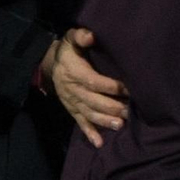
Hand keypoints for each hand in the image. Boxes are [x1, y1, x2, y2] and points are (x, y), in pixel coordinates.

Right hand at [43, 28, 128, 148]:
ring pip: (88, 114)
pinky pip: (80, 123)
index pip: (93, 81)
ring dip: (104, 121)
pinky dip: (89, 133)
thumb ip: (81, 36)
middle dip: (111, 107)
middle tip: (129, 111)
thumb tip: (91, 36)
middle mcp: (72, 89)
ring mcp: (72, 102)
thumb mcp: (72, 38)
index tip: (127, 89)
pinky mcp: (72, 110)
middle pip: (93, 101)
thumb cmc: (69, 50)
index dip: (110, 86)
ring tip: (120, 125)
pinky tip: (99, 143)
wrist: (50, 64)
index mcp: (74, 72)